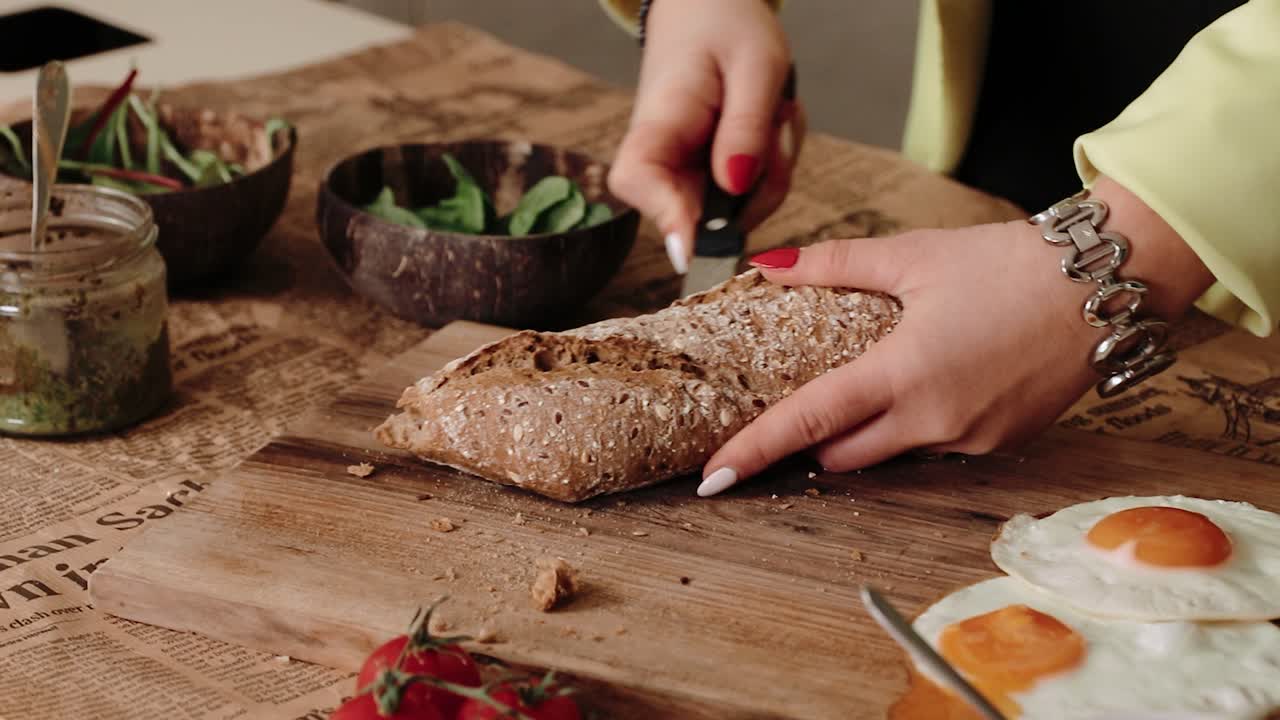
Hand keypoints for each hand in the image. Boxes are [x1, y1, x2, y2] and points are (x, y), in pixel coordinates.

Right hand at [608, 0, 803, 273]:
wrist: (710, 8)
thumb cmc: (727, 25)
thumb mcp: (756, 66)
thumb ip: (746, 127)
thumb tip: (735, 187)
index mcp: (658, 121)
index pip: (638, 181)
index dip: (665, 219)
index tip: (694, 251)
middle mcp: (662, 156)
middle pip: (700, 213)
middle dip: (758, 189)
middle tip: (780, 122)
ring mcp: (684, 170)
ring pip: (734, 211)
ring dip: (772, 173)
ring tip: (777, 113)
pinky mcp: (706, 176)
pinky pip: (747, 196)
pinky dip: (771, 167)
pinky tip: (771, 125)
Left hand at [697, 177, 1215, 494]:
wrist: (1104, 284)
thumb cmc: (1008, 263)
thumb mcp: (913, 256)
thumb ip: (832, 264)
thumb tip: (765, 265)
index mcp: (903, 373)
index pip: (808, 423)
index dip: (754, 451)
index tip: (713, 478)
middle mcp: (935, 421)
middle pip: (841, 457)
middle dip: (813, 443)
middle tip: (801, 409)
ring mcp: (971, 441)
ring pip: (890, 457)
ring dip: (868, 435)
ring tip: (875, 384)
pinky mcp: (1000, 445)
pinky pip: (936, 451)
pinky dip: (916, 428)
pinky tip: (932, 385)